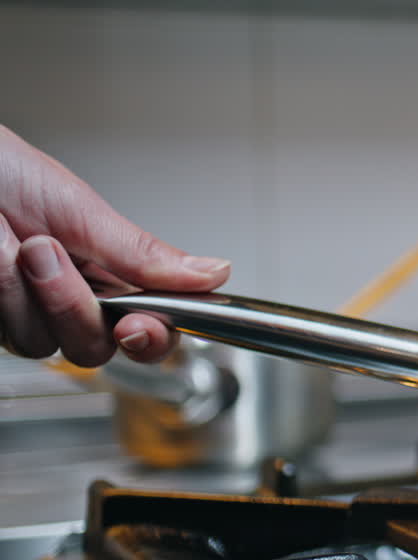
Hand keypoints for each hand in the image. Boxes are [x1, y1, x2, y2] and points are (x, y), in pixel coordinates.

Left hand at [0, 125, 229, 366]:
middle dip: (75, 307)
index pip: (153, 327)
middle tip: (48, 255)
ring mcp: (29, 315)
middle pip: (98, 348)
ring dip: (30, 294)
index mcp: (112, 274)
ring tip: (14, 244)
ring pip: (49, 345)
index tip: (137, 323)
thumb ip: (145, 255)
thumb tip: (215, 273)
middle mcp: (74, 301)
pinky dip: (2, 295)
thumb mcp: (83, 211)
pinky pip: (11, 336)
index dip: (153, 334)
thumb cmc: (2, 172)